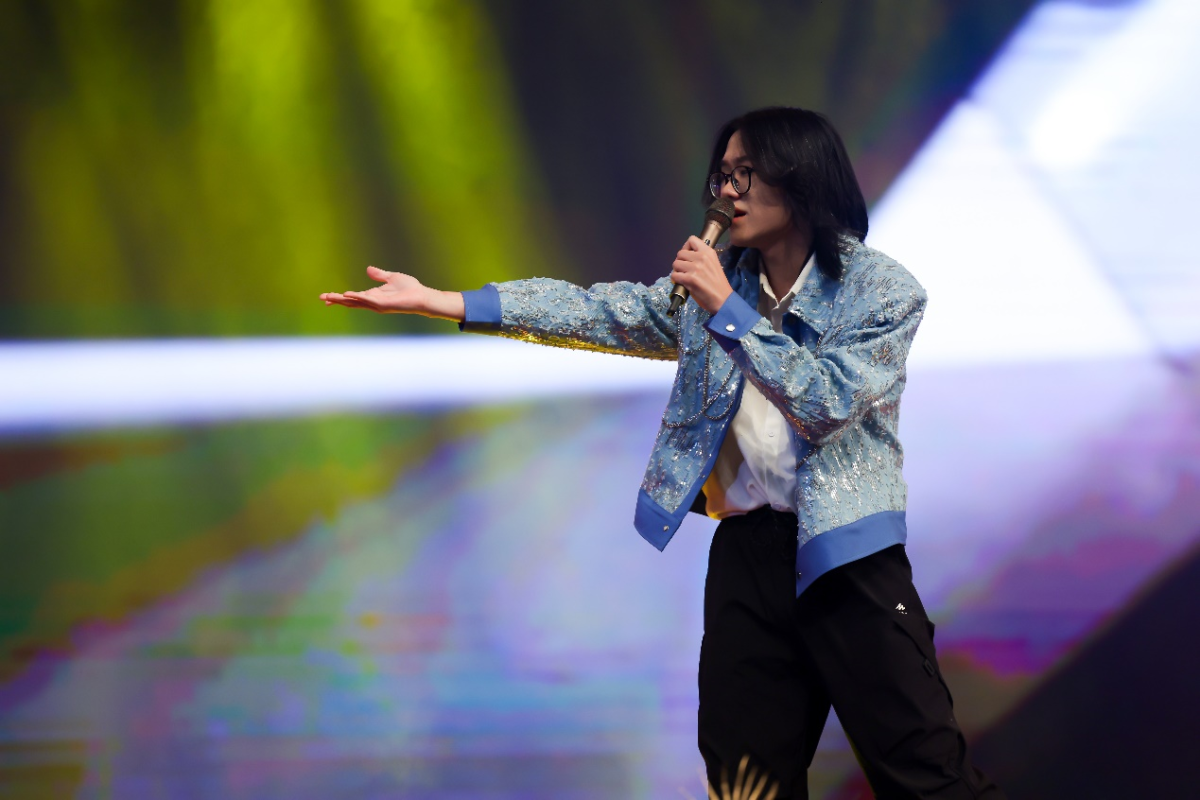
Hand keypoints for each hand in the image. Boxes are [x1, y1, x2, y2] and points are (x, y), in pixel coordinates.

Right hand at [320, 266, 464, 320]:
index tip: (325, 297)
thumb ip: (379, 275)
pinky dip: (358, 297)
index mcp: (373, 295)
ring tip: (329, 297)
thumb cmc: (410, 289)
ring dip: (342, 300)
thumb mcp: (391, 277)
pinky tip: (348, 294)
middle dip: (336, 300)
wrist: (422, 296)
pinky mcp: (384, 304)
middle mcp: (373, 302)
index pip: (352, 297)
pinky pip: (368, 300)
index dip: (339, 297)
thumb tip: (368, 269)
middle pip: (350, 302)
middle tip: (321, 298)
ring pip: (356, 302)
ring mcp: (377, 304)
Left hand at [670, 236, 733, 313]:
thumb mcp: (713, 263)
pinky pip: (674, 275)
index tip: (688, 256)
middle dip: (680, 261)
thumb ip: (702, 257)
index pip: (691, 239)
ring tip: (684, 276)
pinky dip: (676, 280)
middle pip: (680, 253)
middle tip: (685, 269)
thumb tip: (687, 255)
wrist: (723, 299)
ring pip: (675, 264)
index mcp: (708, 252)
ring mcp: (695, 268)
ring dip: (677, 270)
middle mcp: (701, 257)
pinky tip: (683, 283)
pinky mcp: (689, 279)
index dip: (686, 247)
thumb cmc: (718, 284)